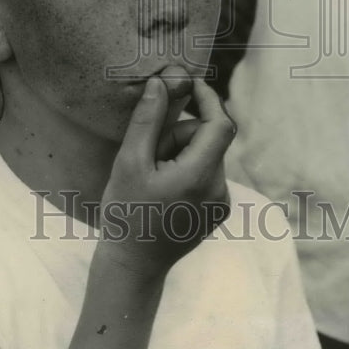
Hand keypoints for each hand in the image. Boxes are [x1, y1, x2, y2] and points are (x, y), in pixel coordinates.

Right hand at [98, 67, 235, 280]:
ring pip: (206, 155)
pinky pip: (207, 173)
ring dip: (182, 152)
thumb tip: (161, 82)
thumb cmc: (126, 213)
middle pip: (207, 139)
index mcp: (199, 177)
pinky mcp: (218, 210)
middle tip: (148, 152)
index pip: (220, 124)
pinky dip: (188, 168)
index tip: (188, 83)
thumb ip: (148, 120)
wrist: (133, 266)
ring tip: (153, 175)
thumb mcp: (129, 161)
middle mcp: (219, 190)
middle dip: (180, 133)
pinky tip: (163, 188)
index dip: (207, 98)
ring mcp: (221, 203)